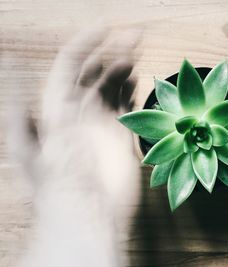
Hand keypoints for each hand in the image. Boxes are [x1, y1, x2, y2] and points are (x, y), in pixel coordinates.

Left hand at [8, 26, 141, 266]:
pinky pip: (128, 107)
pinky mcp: (121, 137)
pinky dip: (133, 91)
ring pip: (115, 87)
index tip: (107, 27)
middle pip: (98, 73)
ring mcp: (103, 124)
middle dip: (114, 51)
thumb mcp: (27, 144)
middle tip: (135, 35)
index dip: (87, 44)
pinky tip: (137, 80)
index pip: (72, 66)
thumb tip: (10, 62)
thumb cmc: (56, 184)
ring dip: (126, 67)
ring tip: (138, 50)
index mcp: (58, 109)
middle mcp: (81, 112)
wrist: (86, 215)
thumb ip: (17, 104)